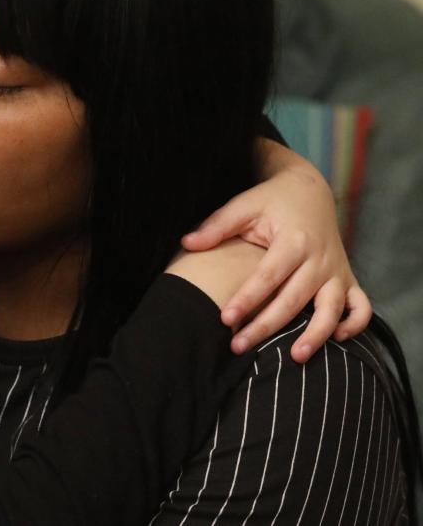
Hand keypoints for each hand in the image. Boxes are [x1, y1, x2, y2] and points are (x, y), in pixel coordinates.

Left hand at [182, 158, 370, 362]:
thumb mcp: (244, 205)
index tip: (225, 318)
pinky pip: (360, 306)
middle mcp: (319, 258)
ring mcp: (337, 270)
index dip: (247, 298)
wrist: (310, 190)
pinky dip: (354, 324)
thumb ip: (217, 226)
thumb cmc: (271, 201)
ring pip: (331, 309)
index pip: (268, 276)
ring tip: (295, 358)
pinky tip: (336, 338)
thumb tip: (186, 243)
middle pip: (293, 299)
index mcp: (294, 240)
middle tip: (238, 346)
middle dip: (266, 326)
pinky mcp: (348, 278)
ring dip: (316, 335)